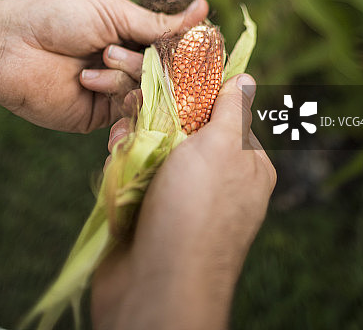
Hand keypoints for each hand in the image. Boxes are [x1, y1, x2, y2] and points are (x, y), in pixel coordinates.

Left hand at [0, 0, 207, 131]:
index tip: (199, 50)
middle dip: (145, 65)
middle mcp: (129, 65)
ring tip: (92, 68)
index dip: (186, 51)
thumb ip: (158, 23)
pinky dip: (124, 115)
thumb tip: (204, 9)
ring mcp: (115, 92)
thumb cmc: (60, 18)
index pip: (175, 48)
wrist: (12, 47)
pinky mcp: (99, 118)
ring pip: (148, 95)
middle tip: (112, 52)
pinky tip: (109, 106)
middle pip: (166, 75)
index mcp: (134, 35)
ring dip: (123, 80)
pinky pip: (127, 119)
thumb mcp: (113, 13)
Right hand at [91, 74, 275, 329]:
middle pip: (186, 127)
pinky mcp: (152, 214)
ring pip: (157, 149)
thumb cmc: (196, 209)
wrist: (156, 288)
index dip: (199, 92)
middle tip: (137, 104)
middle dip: (160, 115)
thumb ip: (232, 110)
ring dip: (135, 138)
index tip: (172, 75)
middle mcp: (219, 181)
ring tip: (122, 136)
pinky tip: (114, 158)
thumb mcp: (222, 146)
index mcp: (248, 165)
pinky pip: (137, 175)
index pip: (226, 112)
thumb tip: (246, 78)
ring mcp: (184, 200)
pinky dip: (123, 165)